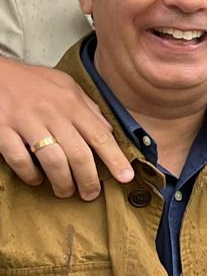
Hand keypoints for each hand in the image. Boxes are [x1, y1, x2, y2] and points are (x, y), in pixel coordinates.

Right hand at [0, 56, 131, 198]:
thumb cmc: (31, 81)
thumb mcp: (65, 86)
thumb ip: (87, 108)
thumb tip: (108, 132)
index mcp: (71, 103)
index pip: (100, 136)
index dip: (115, 159)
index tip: (126, 177)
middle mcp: (52, 113)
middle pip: (78, 153)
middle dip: (88, 179)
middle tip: (91, 194)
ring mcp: (26, 122)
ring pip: (53, 160)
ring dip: (62, 182)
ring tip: (65, 192)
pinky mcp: (2, 129)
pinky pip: (20, 159)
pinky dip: (30, 174)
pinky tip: (35, 179)